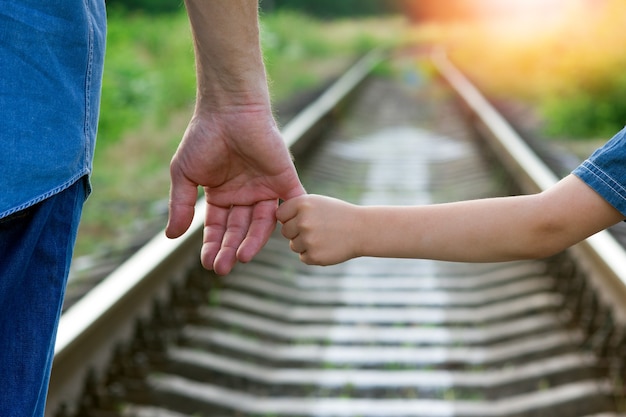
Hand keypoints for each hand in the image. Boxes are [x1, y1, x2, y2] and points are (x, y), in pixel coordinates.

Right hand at [166, 106, 304, 274]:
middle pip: (239, 229)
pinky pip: (292, 204)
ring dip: (253, 241)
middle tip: (222, 268)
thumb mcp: (185, 174)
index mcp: (222, 195)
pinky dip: (290, 220)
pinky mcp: (285, 179)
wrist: (229, 110)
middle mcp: (244, 195)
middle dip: (230, 249)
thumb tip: (170, 236)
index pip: (218, 227)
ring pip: (262, 223)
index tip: (208, 263)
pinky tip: (283, 238)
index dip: (213, 245)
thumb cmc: (204, 137)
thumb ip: (180, 205)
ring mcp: (266, 188)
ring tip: (242, 257)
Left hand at [277, 194, 360, 265]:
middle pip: (285, 232)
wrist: (361, 229)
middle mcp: (303, 221)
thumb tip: (276, 219)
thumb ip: (295, 208)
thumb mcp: (317, 202)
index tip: (305, 218)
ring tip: (324, 237)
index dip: (291, 218)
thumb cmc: (337, 214)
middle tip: (318, 229)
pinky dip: (313, 254)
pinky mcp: (314, 256)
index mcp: (302, 203)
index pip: (281, 215)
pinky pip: (303, 257)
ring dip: (305, 244)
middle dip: (297, 232)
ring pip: (294, 245)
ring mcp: (308, 239)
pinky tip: (327, 246)